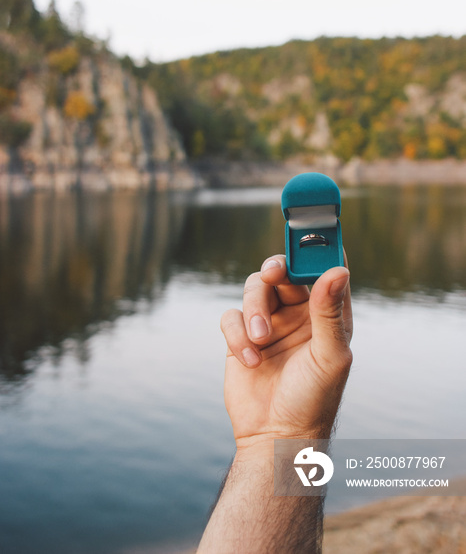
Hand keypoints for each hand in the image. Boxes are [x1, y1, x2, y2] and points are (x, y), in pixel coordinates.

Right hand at [221, 254, 352, 446]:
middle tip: (275, 272)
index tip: (311, 229)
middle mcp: (297, 312)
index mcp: (326, 313)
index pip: (325, 269)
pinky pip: (231, 316)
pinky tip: (250, 360)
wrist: (274, 436)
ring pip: (255, 288)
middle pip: (283, 270)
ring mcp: (268, 323)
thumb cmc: (313, 399)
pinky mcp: (240, 336)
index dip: (319, 247)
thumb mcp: (328, 356)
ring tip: (260, 339)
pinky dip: (237, 334)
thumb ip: (329, 313)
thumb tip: (338, 269)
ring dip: (255, 309)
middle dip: (277, 267)